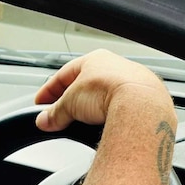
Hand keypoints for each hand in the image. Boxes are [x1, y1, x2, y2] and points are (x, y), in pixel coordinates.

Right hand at [35, 49, 171, 131]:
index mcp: (94, 58)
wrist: (140, 104)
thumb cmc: (110, 90)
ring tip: (80, 124)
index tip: (40, 106)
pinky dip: (107, 115)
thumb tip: (44, 120)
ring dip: (89, 109)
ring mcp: (132, 81)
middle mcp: (115, 66)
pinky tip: (101, 125)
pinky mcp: (144, 99)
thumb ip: (54, 113)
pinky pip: (119, 106)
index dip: (48, 91)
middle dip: (68, 102)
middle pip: (83, 86)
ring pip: (103, 96)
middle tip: (57, 117)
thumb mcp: (69, 104)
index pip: (63, 75)